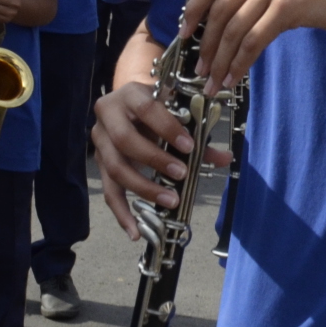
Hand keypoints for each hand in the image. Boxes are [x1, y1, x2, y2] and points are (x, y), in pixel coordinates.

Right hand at [90, 79, 229, 224]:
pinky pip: (109, 191)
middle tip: (181, 174)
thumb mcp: (175, 110)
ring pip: (116, 168)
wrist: (131, 102)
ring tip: (170, 201)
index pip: (147, 109)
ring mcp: (99, 141)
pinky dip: (122, 213)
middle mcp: (108, 116)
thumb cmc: (158, 105)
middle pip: (125, 140)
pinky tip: (135, 232)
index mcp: (130, 95)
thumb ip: (198, 132)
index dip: (168, 128)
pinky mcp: (100, 163)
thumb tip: (226, 158)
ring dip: (144, 187)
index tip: (189, 146)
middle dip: (155, 159)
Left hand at [180, 0, 325, 94]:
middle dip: (205, 44)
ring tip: (214, 81)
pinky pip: (254, 40)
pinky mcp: (288, 7)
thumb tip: (236, 18)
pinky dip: (241, 62)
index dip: (194, 11)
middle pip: (219, 10)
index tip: (185, 33)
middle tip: (200, 68)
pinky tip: (235, 77)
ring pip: (234, 28)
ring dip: (220, 60)